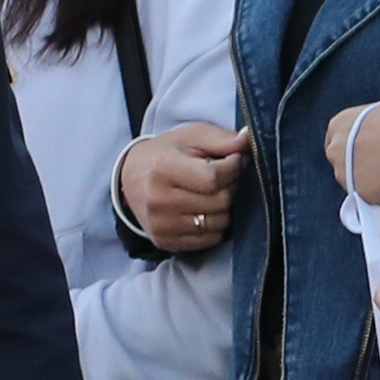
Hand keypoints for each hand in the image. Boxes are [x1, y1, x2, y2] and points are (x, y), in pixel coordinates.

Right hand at [114, 123, 244, 257]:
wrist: (131, 178)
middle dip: (229, 187)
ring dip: (224, 208)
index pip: (213, 177)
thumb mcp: (192, 137)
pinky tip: (204, 210)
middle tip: (221, 178)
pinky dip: (215, 225)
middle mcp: (159, 200)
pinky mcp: (165, 241)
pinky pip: (210, 239)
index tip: (234, 160)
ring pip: (219, 222)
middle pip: (220, 201)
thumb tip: (248, 140)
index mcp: (163, 169)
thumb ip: (222, 139)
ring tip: (211, 193)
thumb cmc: (166, 154)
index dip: (233, 168)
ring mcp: (161, 225)